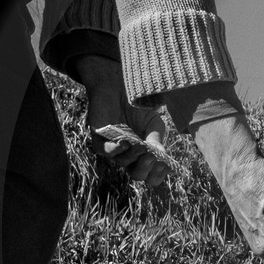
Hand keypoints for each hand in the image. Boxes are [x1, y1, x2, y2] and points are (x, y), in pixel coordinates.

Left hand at [77, 57, 170, 188]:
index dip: (158, 174)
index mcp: (144, 154)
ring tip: (140, 144)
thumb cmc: (137, 106)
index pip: (151, 174)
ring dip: (134, 155)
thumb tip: (161, 156)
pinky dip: (118, 150)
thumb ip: (157, 139)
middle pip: (137, 176)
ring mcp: (114, 150)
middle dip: (146, 169)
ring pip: (124, 164)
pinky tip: (126, 142)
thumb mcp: (153, 122)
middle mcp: (129, 156)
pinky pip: (108, 152)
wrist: (117, 88)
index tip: (164, 164)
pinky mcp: (99, 141)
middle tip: (151, 157)